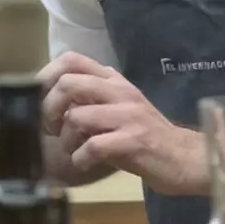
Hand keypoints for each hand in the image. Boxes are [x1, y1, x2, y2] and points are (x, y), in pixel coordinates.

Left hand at [37, 52, 204, 194]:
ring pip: (77, 117)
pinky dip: (80, 158)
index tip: (40, 99)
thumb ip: (90, 101)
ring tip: (73, 150)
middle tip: (51, 129)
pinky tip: (85, 163)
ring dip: (65, 140)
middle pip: (69, 84)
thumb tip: (51, 101)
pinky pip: (93, 146)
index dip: (47, 76)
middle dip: (49, 109)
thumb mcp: (118, 110)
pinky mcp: (134, 141)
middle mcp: (120, 91)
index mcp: (114, 80)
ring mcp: (128, 115)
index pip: (72, 60)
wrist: (184, 158)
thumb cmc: (145, 136)